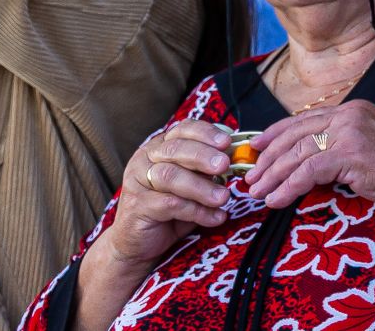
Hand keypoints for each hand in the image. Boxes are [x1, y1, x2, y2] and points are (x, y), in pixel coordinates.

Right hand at [101, 121, 232, 271]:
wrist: (138, 244)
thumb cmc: (170, 209)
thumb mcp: (192, 184)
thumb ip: (207, 170)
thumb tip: (237, 158)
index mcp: (159, 147)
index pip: (182, 130)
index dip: (205, 133)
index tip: (227, 142)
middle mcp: (145, 159)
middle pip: (175, 149)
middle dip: (204, 156)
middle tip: (226, 165)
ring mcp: (137, 182)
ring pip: (172, 176)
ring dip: (202, 187)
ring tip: (224, 197)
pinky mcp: (138, 206)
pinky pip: (170, 204)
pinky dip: (197, 210)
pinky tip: (215, 217)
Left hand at [244, 99, 374, 209]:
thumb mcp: (366, 142)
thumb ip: (340, 144)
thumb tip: (307, 162)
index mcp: (349, 110)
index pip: (301, 119)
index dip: (274, 134)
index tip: (256, 148)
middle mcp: (346, 116)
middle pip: (294, 135)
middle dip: (267, 159)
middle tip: (250, 178)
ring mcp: (348, 133)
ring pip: (297, 153)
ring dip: (272, 176)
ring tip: (257, 193)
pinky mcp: (350, 154)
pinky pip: (309, 171)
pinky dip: (288, 187)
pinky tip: (277, 199)